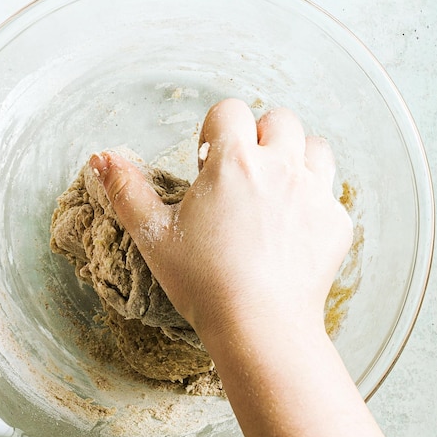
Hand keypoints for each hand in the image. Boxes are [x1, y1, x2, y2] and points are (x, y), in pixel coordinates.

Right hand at [90, 99, 352, 341]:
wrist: (259, 326)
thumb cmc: (202, 281)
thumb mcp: (153, 236)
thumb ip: (127, 191)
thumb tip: (101, 157)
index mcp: (234, 162)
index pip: (230, 110)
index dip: (215, 130)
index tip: (208, 162)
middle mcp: (281, 167)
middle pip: (280, 120)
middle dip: (260, 138)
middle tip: (243, 176)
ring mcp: (314, 194)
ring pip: (315, 148)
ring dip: (296, 158)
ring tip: (276, 191)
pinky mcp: (335, 224)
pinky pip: (330, 196)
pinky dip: (313, 204)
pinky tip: (293, 233)